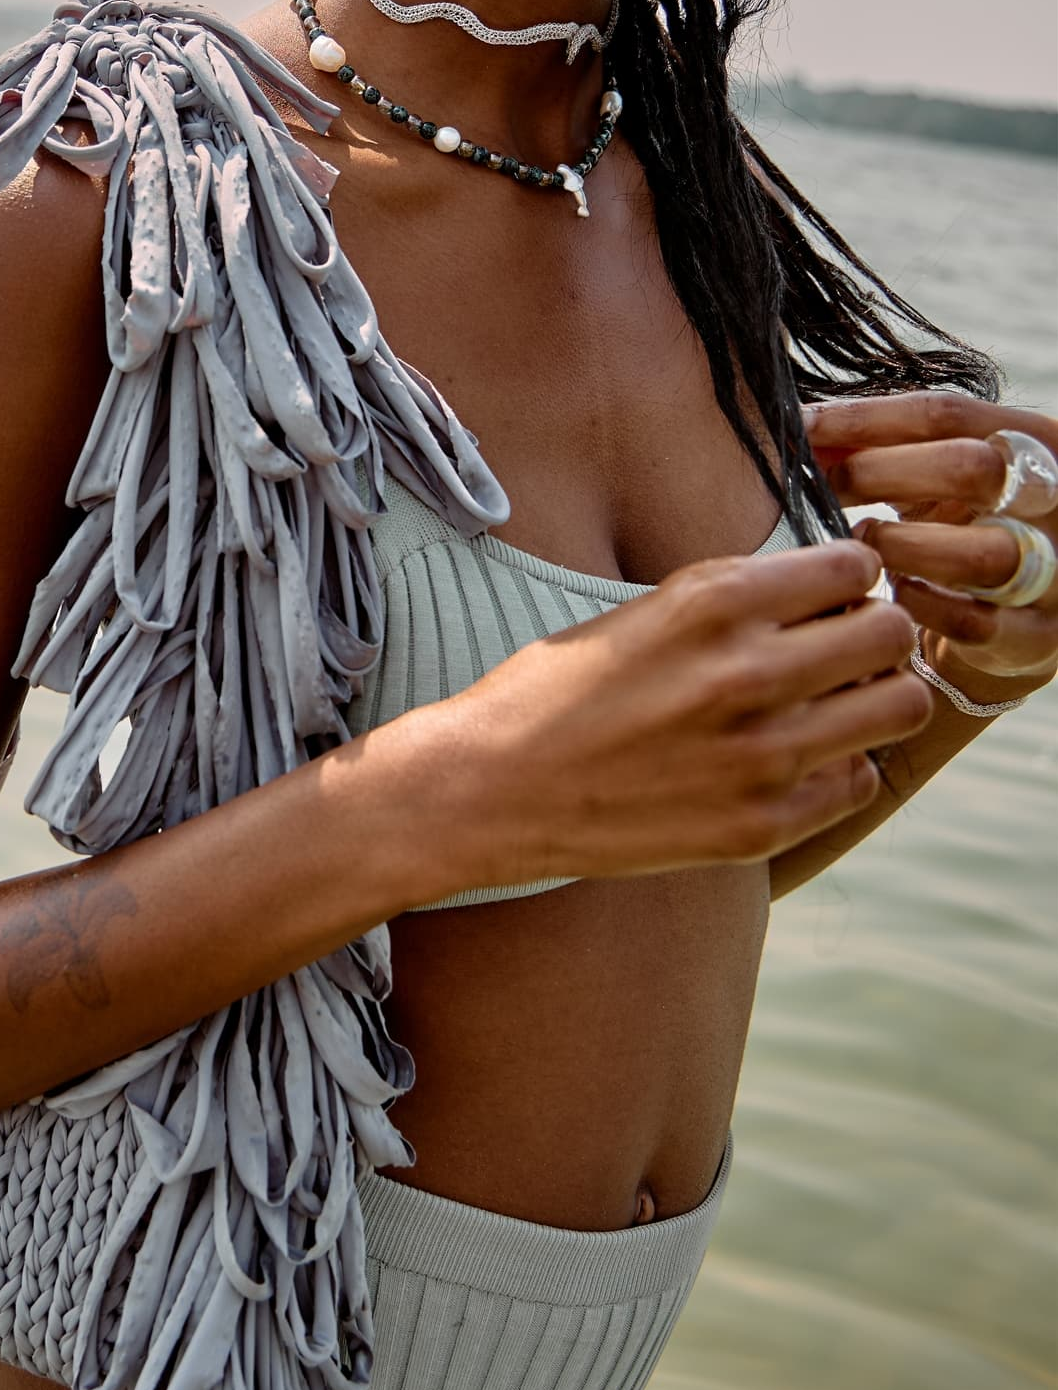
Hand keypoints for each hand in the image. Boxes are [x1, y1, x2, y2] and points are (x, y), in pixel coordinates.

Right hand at [419, 535, 929, 891]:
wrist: (489, 789)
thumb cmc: (556, 692)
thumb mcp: (646, 612)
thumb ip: (738, 598)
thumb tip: (826, 590)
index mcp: (715, 602)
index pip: (855, 563)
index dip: (851, 575)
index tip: (831, 594)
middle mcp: (749, 673)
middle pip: (893, 632)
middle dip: (875, 632)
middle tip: (841, 649)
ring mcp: (762, 757)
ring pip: (900, 707)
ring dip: (873, 698)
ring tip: (830, 705)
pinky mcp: (760, 826)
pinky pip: (858, 781)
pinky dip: (838, 766)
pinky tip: (791, 761)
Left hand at [803, 390, 1057, 690]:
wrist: (1012, 616)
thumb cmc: (958, 529)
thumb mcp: (931, 478)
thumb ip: (878, 450)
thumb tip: (801, 430)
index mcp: (1034, 443)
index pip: (946, 413)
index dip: (864, 418)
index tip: (803, 428)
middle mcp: (1057, 501)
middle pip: (973, 468)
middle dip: (882, 474)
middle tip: (831, 487)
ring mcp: (1055, 571)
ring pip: (981, 553)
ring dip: (901, 547)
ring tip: (861, 542)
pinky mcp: (1038, 636)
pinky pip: (973, 622)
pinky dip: (919, 605)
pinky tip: (890, 591)